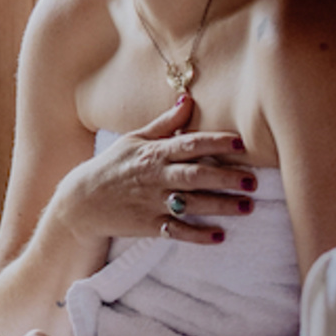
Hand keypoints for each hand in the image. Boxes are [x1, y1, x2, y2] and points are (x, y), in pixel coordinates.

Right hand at [66, 94, 257, 247]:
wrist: (82, 200)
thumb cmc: (113, 165)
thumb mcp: (134, 139)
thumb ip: (165, 123)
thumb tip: (188, 99)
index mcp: (153, 153)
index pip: (189, 144)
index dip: (215, 143)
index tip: (240, 143)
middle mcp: (155, 177)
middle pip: (195, 175)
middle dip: (225, 178)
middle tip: (252, 180)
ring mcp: (152, 202)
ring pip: (192, 204)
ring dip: (221, 206)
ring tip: (247, 206)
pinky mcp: (148, 225)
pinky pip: (177, 232)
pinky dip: (197, 235)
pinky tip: (219, 236)